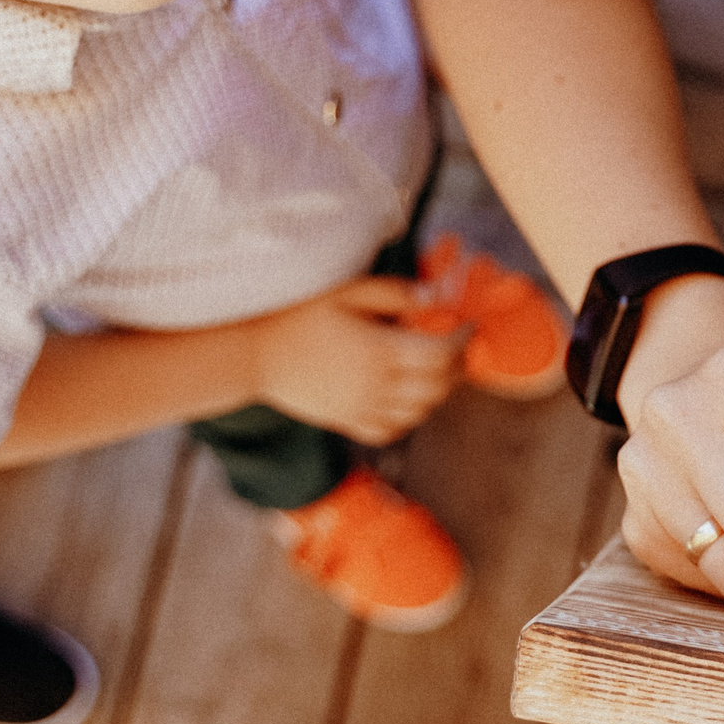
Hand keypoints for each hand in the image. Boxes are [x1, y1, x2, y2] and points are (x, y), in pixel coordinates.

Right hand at [250, 275, 462, 444]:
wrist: (255, 354)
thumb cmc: (299, 316)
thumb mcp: (347, 293)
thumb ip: (394, 294)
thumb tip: (434, 298)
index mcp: (379, 351)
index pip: (440, 354)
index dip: (462, 341)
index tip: (468, 327)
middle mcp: (376, 386)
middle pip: (437, 386)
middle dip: (457, 367)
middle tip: (458, 348)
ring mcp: (362, 409)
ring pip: (419, 412)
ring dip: (437, 393)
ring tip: (437, 370)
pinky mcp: (347, 422)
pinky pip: (391, 430)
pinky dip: (409, 418)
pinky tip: (407, 399)